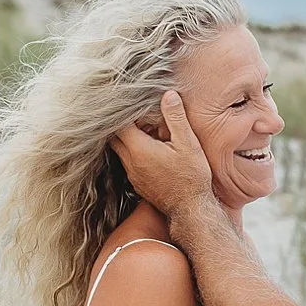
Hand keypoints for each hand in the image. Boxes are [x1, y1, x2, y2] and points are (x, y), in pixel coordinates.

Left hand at [112, 91, 213, 217]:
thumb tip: (168, 95)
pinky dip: (133, 153)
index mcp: (138, 149)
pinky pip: (128, 163)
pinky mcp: (137, 184)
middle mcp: (130, 162)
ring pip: (120, 150)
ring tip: (148, 133)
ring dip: (129, 139)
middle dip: (123, 123)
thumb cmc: (191, 179)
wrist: (191, 211)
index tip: (134, 103)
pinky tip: (151, 152)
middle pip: (114, 136)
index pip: (118, 122)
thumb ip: (176, 117)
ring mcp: (132, 175)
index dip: (124, 110)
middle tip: (140, 117)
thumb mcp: (188, 144)